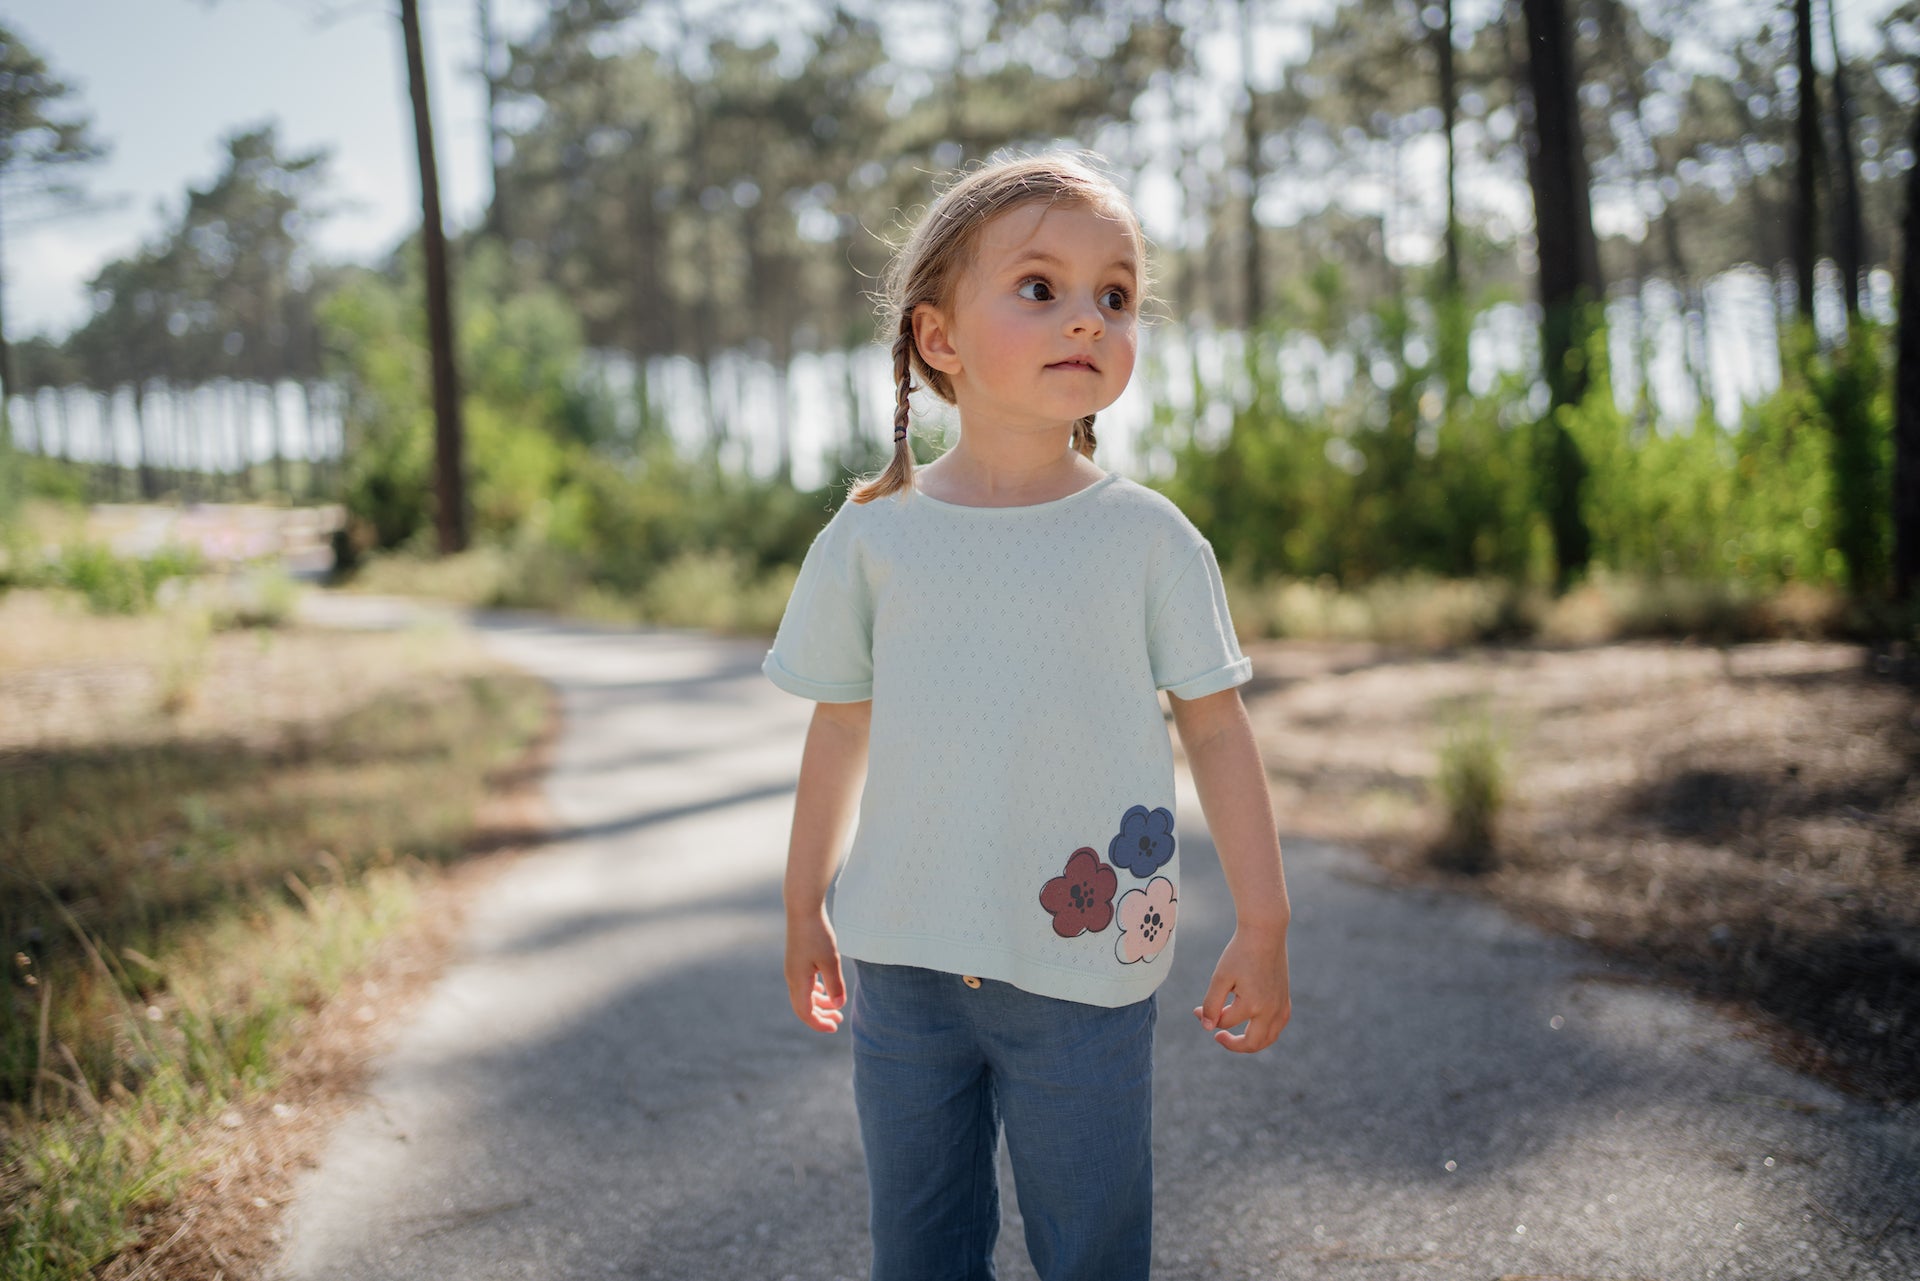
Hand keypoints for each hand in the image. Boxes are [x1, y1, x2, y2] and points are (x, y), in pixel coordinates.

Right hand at [785, 908, 845, 1032]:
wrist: (802, 909)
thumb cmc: (817, 934)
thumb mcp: (831, 960)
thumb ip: (835, 985)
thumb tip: (838, 1006)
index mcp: (798, 981)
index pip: (806, 1012)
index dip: (819, 1024)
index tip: (835, 1028)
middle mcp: (792, 978)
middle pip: (803, 1007)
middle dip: (820, 1016)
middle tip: (838, 1021)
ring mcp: (793, 969)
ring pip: (804, 996)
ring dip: (820, 1003)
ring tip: (836, 1008)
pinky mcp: (797, 961)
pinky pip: (804, 984)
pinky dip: (815, 992)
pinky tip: (825, 989)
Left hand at [1193, 922, 1290, 1052]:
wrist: (1265, 932)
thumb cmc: (1239, 953)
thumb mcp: (1220, 978)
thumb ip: (1212, 1005)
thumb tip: (1207, 1028)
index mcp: (1253, 1005)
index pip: (1225, 1023)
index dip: (1207, 1018)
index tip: (1196, 1010)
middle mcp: (1271, 1010)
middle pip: (1252, 1043)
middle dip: (1233, 1044)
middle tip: (1218, 1036)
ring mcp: (1281, 1006)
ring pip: (1268, 1039)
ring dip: (1251, 1042)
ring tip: (1235, 1037)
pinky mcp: (1285, 1000)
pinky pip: (1278, 1026)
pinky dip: (1265, 1032)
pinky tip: (1253, 1025)